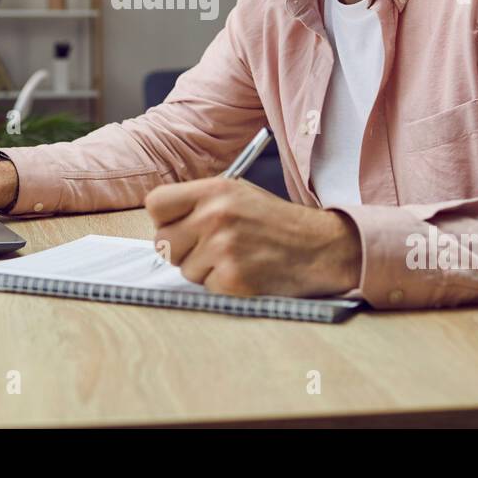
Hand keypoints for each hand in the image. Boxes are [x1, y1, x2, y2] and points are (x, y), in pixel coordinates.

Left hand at [144, 177, 361, 298]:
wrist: (320, 247)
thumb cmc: (276, 222)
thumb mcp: (239, 193)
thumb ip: (200, 202)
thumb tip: (162, 222)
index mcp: (214, 189)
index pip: (156, 204)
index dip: (164, 219)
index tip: (177, 225)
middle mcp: (215, 215)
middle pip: (163, 241)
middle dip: (182, 249)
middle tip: (211, 247)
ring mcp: (223, 248)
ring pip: (184, 269)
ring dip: (204, 269)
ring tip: (236, 257)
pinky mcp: (233, 278)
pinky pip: (206, 287)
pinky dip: (222, 285)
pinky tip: (246, 271)